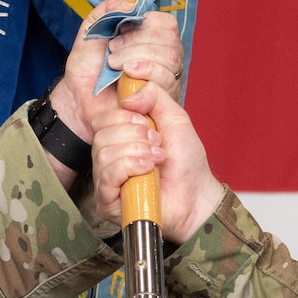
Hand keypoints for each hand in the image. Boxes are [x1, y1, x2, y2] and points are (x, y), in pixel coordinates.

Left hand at [51, 0, 184, 143]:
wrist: (79, 99)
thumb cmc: (87, 69)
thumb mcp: (91, 30)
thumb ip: (107, 10)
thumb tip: (128, 2)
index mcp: (151, 38)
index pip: (167, 23)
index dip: (146, 23)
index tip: (119, 31)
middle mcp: (164, 58)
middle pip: (170, 40)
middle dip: (137, 42)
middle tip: (112, 51)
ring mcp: (167, 79)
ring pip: (171, 59)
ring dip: (138, 57)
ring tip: (114, 66)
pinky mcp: (164, 99)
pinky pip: (167, 80)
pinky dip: (145, 73)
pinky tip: (126, 78)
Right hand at [90, 80, 223, 242]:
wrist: (197, 194)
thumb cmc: (186, 161)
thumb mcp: (174, 117)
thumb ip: (154, 96)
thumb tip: (127, 97)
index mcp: (119, 137)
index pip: (102, 119)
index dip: (124, 117)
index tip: (149, 124)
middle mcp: (108, 157)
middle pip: (101, 134)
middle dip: (134, 135)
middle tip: (157, 144)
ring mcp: (105, 180)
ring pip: (103, 153)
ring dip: (136, 151)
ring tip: (157, 158)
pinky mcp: (106, 201)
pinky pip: (107, 174)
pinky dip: (130, 167)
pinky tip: (148, 170)